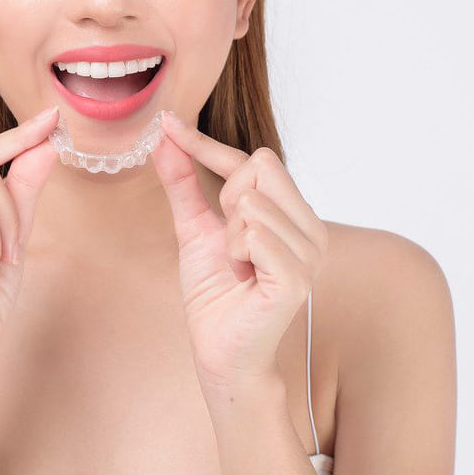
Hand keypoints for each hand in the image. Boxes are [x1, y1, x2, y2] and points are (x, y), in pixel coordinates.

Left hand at [150, 111, 329, 393]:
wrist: (220, 351)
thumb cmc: (215, 293)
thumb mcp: (194, 227)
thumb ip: (183, 182)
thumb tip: (164, 137)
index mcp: (291, 213)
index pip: (254, 158)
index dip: (205, 143)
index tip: (167, 123)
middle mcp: (309, 227)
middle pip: (259, 165)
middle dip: (227, 198)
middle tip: (229, 241)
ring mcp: (309, 252)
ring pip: (252, 200)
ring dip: (228, 235)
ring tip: (238, 265)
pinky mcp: (297, 278)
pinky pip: (255, 234)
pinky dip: (235, 252)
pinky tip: (243, 277)